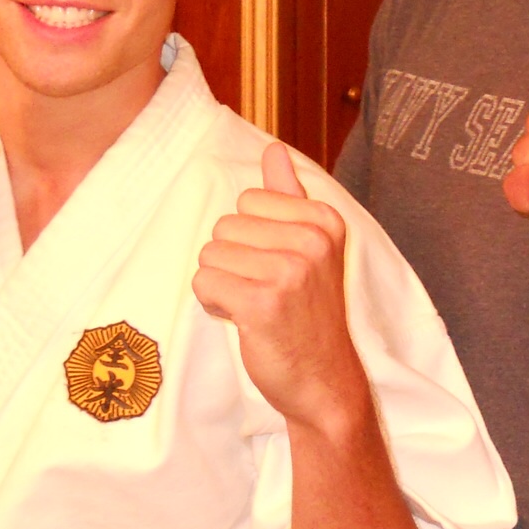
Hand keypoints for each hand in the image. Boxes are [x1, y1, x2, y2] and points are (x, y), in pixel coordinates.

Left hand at [193, 144, 369, 434]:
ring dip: (222, 284)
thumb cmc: (309, 313)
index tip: (275, 266)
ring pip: (210, 255)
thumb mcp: (310, 248)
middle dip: (232, 261)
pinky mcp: (263, 302)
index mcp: (324, 220)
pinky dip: (215, 304)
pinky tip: (243, 320)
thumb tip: (273, 149)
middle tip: (264, 291)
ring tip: (254, 305)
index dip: (249, 237)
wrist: (324, 379)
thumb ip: (289, 196)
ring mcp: (290, 271)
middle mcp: (312, 240)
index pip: (248, 200)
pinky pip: (205, 282)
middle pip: (224, 226)